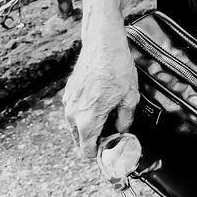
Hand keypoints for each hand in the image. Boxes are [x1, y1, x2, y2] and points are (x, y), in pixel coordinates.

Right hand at [62, 23, 137, 157]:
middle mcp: (72, 114)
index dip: (100, 153)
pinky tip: (101, 102)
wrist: (103, 43)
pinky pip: (75, 111)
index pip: (87, 152)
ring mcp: (68, 102)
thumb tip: (121, 132)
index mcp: (86, 120)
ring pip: (76, 126)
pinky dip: (85, 113)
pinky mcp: (68, 92)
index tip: (111, 148)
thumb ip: (124, 121)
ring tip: (109, 115)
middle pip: (80, 140)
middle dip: (95, 140)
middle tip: (113, 131)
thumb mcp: (129, 98)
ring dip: (90, 126)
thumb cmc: (116, 68)